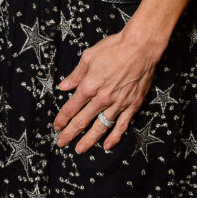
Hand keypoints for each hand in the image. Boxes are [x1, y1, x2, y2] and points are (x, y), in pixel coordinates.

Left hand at [52, 28, 160, 153]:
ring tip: (79, 149)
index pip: (71, 107)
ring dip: (89, 140)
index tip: (56, 127)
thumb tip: (63, 87)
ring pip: (100, 127)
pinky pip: (121, 126)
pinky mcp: (132, 106)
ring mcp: (118, 104)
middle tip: (61, 143)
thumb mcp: (88, 57)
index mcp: (89, 86)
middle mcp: (102, 99)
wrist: (140, 48)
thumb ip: (76, 75)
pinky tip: (107, 145)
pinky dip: (114, 137)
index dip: (62, 119)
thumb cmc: (114, 48)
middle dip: (70, 133)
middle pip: (82, 121)